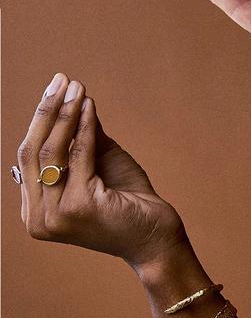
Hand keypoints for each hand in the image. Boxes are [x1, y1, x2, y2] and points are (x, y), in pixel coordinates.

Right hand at [17, 74, 188, 269]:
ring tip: (75, 87)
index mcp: (35, 211)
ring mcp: (55, 215)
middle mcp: (38, 217)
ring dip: (64, 114)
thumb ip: (84, 138)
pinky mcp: (78, 208)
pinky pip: (78, 156)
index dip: (39, 120)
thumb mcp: (101, 163)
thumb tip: (75, 100)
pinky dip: (83, 127)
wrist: (156, 238)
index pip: (27, 157)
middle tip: (60, 79)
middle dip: (47, 111)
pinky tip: (89, 107)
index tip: (54, 88)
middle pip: (33, 152)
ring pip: (52, 152)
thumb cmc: (130, 202)